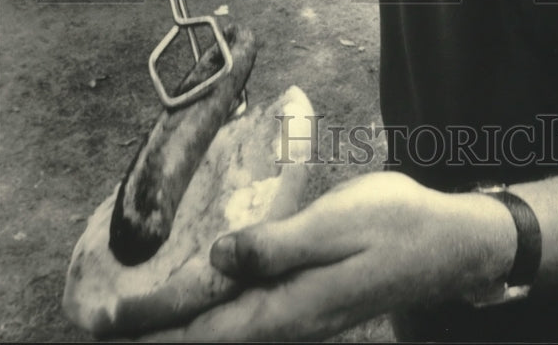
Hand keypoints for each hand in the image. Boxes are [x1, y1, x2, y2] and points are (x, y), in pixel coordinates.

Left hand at [138, 172, 514, 341]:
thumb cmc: (397, 226)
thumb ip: (277, 245)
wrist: (451, 245)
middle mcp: (287, 323)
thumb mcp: (338, 224)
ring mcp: (298, 317)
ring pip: (224, 332)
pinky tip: (200, 293)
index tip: (106, 318)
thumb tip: (216, 256)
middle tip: (106, 317)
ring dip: (180, 325)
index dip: (152, 326)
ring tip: (138, 311)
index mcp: (289, 306)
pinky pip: (245, 317)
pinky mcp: (306, 304)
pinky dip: (211, 311)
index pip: (204, 329)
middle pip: (208, 338)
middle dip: (156, 331)